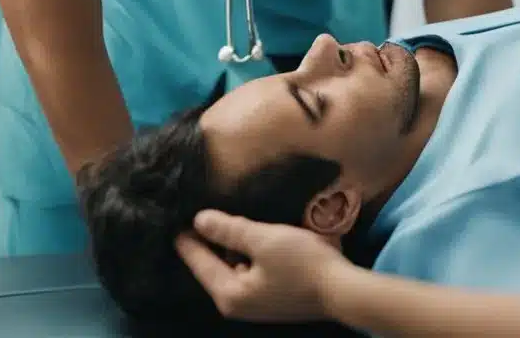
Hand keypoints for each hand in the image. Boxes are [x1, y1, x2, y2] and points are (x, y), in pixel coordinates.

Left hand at [175, 210, 348, 322]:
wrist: (343, 290)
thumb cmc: (302, 264)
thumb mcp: (264, 239)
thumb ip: (230, 230)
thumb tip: (200, 221)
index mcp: (229, 293)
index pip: (199, 263)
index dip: (188, 241)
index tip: (176, 223)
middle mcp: (238, 304)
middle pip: (217, 267)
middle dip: (215, 243)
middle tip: (211, 215)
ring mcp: (257, 305)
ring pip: (237, 269)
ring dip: (238, 248)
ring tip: (239, 223)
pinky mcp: (274, 299)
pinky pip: (253, 273)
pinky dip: (253, 257)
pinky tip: (263, 241)